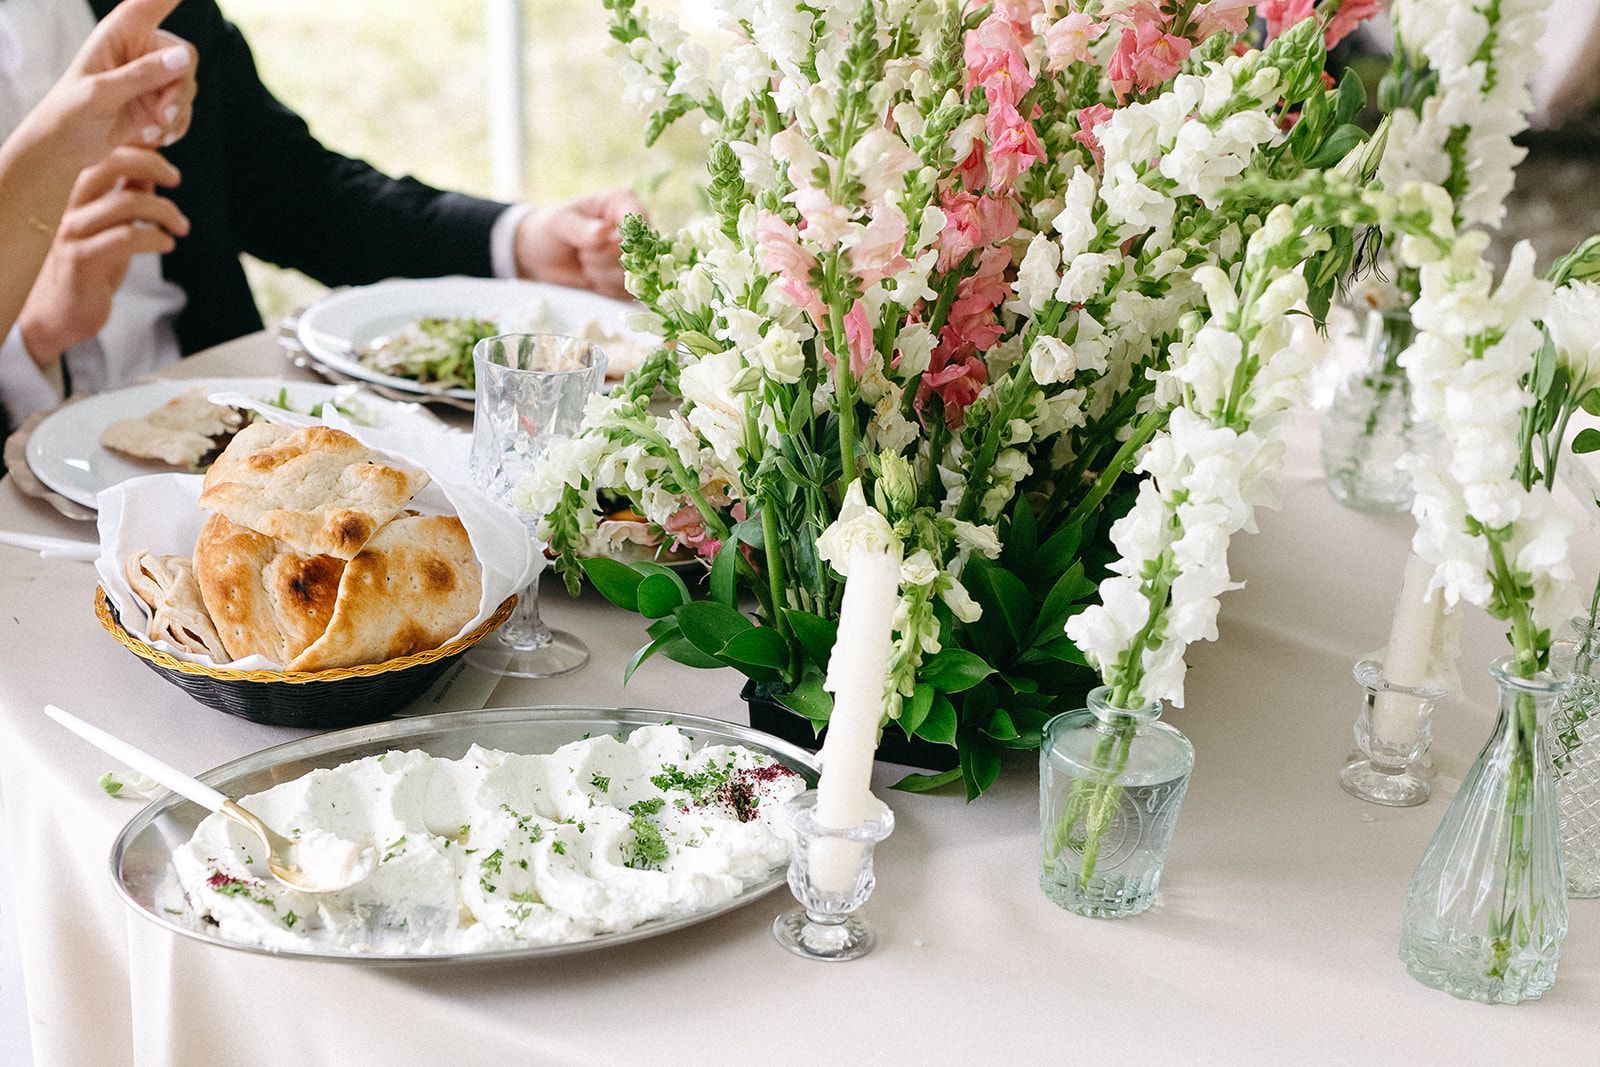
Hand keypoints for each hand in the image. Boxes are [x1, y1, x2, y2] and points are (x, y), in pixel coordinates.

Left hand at [13, 0, 195, 170]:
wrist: (66, 148)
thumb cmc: (70, 114)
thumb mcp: (101, 93)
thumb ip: (142, 74)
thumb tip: (183, 58)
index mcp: (118, 34)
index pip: (150, 5)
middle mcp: (138, 51)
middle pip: (184, 57)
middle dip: (179, 90)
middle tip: (163, 114)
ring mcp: (149, 77)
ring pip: (187, 87)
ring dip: (177, 114)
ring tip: (152, 130)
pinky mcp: (156, 102)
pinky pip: (185, 109)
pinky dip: (175, 126)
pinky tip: (153, 135)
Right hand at [18, 148, 187, 365]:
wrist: (56, 314)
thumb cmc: (87, 268)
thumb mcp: (109, 228)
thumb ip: (125, 198)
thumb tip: (150, 172)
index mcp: (74, 194)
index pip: (102, 155)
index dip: (137, 149)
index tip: (166, 161)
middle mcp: (67, 206)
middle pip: (108, 165)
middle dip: (150, 165)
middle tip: (176, 179)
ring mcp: (71, 232)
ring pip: (124, 203)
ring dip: (164, 211)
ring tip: (181, 226)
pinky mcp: (80, 261)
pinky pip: (124, 239)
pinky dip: (154, 237)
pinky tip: (167, 243)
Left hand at [513, 190, 644, 299]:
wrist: (542, 256)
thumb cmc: (552, 229)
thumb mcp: (560, 223)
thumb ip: (581, 228)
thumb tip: (603, 233)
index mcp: (622, 203)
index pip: (637, 223)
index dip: (619, 239)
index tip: (596, 241)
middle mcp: (636, 228)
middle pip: (636, 253)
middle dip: (603, 258)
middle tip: (582, 252)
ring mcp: (637, 254)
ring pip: (633, 275)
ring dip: (602, 275)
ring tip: (585, 261)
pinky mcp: (632, 278)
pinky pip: (627, 291)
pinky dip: (605, 287)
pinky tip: (592, 276)